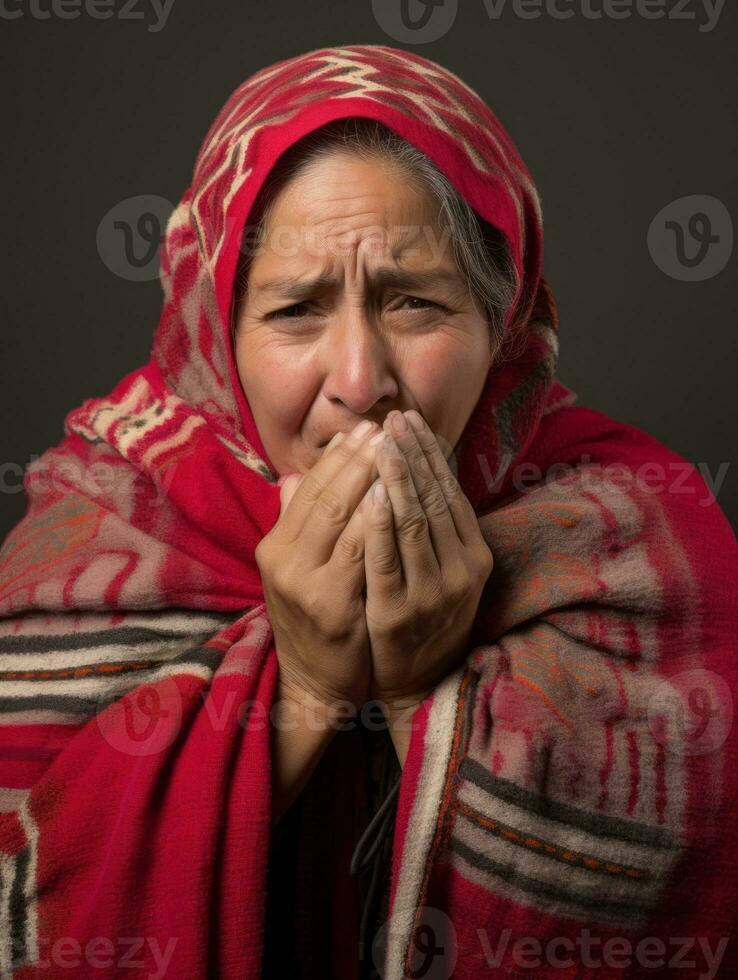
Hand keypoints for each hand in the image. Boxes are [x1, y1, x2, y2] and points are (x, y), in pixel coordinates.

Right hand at [255, 421, 382, 711]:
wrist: (316, 682)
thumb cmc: (316, 619)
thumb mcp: (299, 569)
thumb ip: (298, 522)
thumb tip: (296, 474)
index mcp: (276, 546)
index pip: (308, 488)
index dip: (338, 457)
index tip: (365, 429)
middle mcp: (282, 560)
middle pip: (323, 495)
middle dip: (356, 458)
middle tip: (384, 427)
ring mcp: (303, 583)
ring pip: (338, 515)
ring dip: (366, 477)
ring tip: (392, 447)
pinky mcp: (330, 605)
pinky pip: (357, 552)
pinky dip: (372, 519)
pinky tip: (390, 494)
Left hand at [360, 410, 493, 710]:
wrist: (419, 684)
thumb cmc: (427, 618)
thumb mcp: (444, 571)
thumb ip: (433, 526)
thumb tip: (417, 467)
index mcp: (473, 555)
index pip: (450, 492)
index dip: (429, 453)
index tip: (410, 419)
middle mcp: (460, 570)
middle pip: (434, 500)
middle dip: (412, 455)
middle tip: (393, 418)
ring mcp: (432, 592)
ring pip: (414, 523)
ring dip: (397, 478)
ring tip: (381, 441)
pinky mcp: (399, 612)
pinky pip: (387, 560)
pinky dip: (380, 525)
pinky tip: (373, 494)